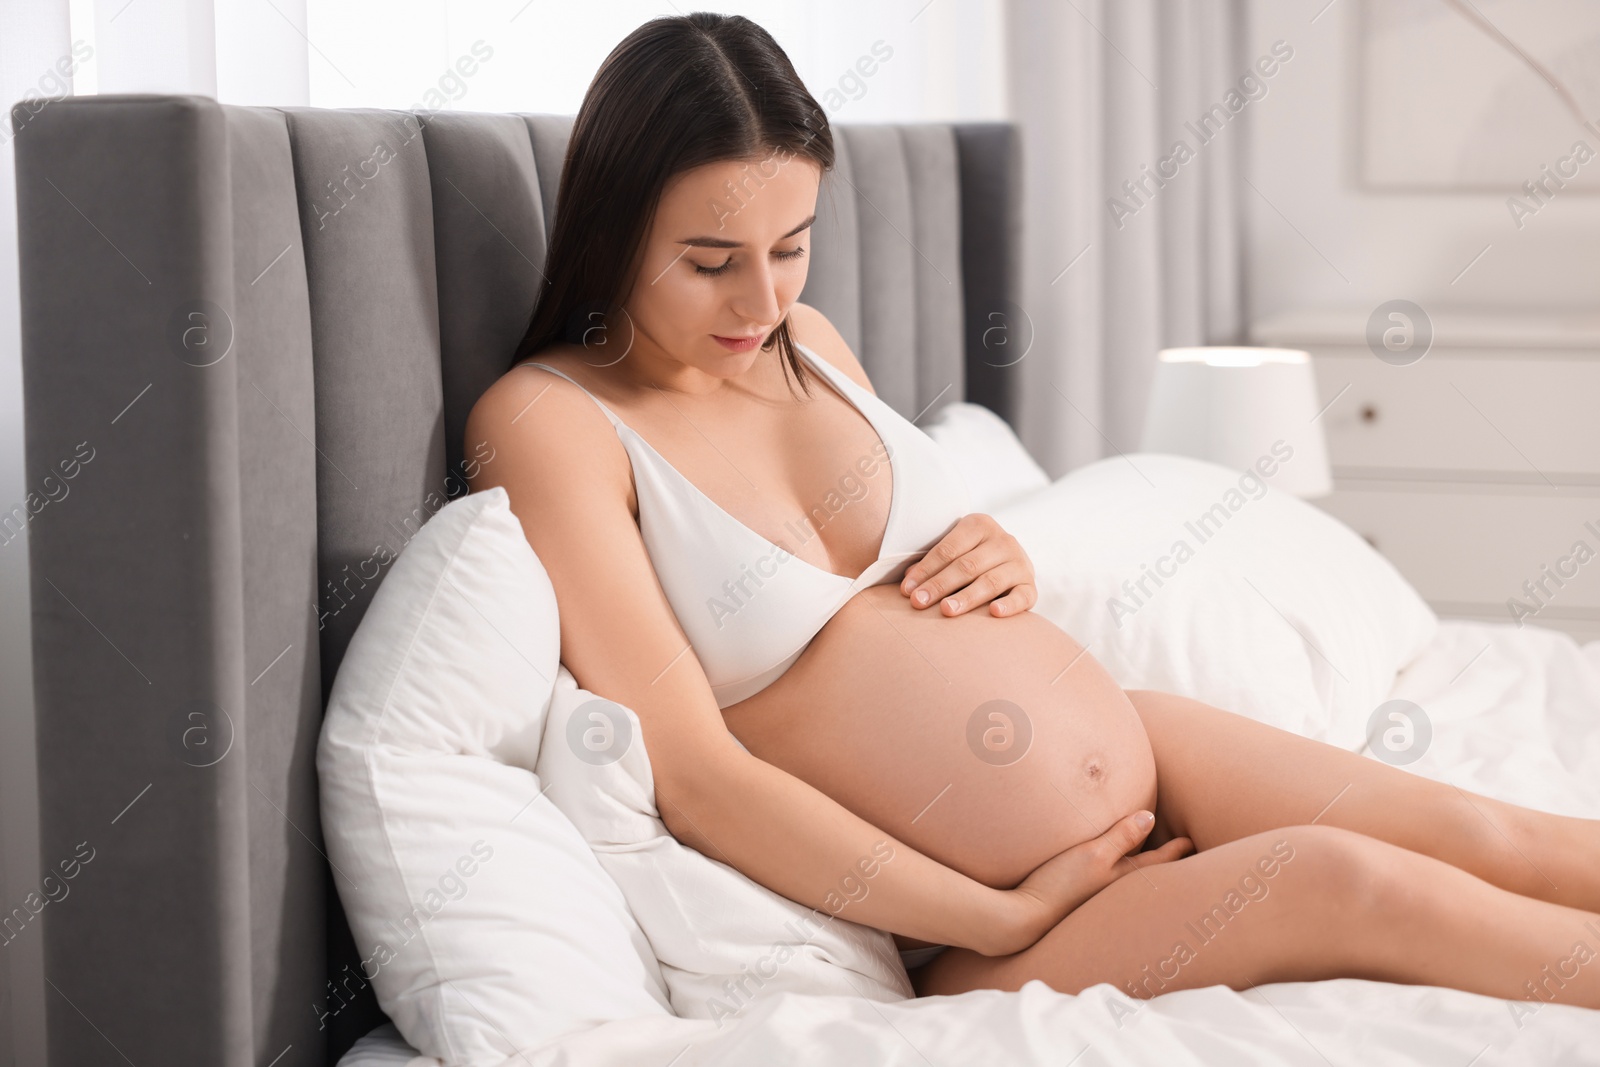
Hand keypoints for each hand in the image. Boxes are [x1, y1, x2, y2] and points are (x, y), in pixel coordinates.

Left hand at [900, 513, 1036, 617]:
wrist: (1008, 561)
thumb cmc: (970, 556)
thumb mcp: (953, 551)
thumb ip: (932, 564)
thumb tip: (908, 583)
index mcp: (980, 525)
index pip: (948, 549)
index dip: (926, 569)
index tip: (907, 590)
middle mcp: (1003, 540)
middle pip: (967, 565)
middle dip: (939, 585)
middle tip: (919, 603)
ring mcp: (1020, 563)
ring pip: (990, 581)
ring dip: (966, 597)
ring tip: (946, 610)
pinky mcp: (1030, 585)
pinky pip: (1022, 597)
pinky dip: (1009, 605)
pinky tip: (994, 613)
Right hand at [979, 811, 1193, 956]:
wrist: (1023, 917)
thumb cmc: (1060, 885)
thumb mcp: (1092, 854)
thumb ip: (1120, 837)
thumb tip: (1151, 817)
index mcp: (1122, 880)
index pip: (1158, 862)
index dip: (1175, 850)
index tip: (1192, 842)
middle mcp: (1114, 892)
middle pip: (1146, 875)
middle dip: (1165, 865)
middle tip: (1183, 855)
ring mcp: (1096, 897)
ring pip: (1127, 881)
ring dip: (1142, 873)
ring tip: (1152, 863)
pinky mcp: (1077, 900)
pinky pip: (1107, 885)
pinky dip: (1117, 878)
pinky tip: (1108, 876)